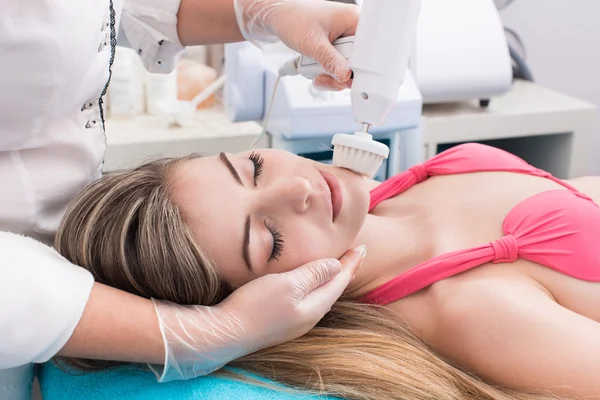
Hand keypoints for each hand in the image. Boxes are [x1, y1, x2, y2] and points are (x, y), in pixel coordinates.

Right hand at [150, 246, 365, 381]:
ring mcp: (293, 321)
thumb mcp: (287, 284)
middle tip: (355, 253)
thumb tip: (337, 266)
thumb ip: (313, 274)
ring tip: (337, 265)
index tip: (362, 246)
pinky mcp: (279, 321)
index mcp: (314, 307)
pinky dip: (315, 285)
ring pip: (320, 295)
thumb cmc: (255, 306)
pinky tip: (309, 282)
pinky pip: (307, 299)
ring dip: (330, 278)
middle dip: (344, 270)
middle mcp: (308, 317)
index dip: (351, 263)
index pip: (339, 281)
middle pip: (333, 289)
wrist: (224, 333)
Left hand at [233, 0, 358, 90]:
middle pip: (357, 63)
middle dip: (339, 74)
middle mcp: (351, 30)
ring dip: (329, 76)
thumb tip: (345, 75)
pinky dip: (325, 74)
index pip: (368, 49)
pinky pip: (336, 68)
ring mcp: (342, 41)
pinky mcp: (334, 50)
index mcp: (353, 21)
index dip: (359, 67)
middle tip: (324, 74)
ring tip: (315, 70)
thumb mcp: (312, 43)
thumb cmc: (293, 19)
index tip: (346, 77)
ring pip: (345, 69)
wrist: (276, 18)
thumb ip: (330, 61)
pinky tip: (314, 70)